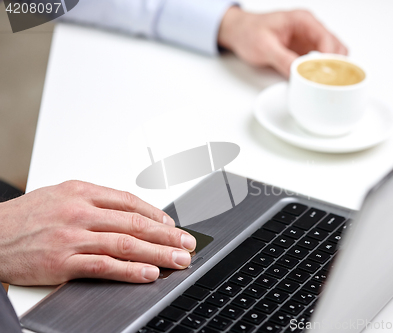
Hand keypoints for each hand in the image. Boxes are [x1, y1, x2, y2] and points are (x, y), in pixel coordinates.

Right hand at [0, 181, 195, 285]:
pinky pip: (105, 266)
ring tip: (178, 259)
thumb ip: (94, 201)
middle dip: (166, 234)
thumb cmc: (25, 217)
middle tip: (187, 243)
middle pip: (134, 222)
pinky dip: (130, 270)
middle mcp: (80, 211)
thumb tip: (128, 211)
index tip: (172, 224)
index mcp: (82, 192)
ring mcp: (72, 237)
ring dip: (158, 253)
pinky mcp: (62, 262)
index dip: (156, 214)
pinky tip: (149, 273)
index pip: (130, 201)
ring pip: (126, 243)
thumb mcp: (60, 195)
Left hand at [218, 7, 347, 76]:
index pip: (326, 38)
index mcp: (303, 20)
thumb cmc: (249, 31)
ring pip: (332, 55)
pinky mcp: (305, 52)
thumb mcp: (264, 47)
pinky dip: (322, 72)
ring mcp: (309, 41)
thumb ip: (283, 60)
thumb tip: (299, 74)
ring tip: (321, 83)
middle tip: (326, 82)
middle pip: (335, 47)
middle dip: (334, 65)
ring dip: (330, 69)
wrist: (239, 31)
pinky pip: (320, 62)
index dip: (329, 58)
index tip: (326, 75)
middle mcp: (310, 29)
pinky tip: (315, 82)